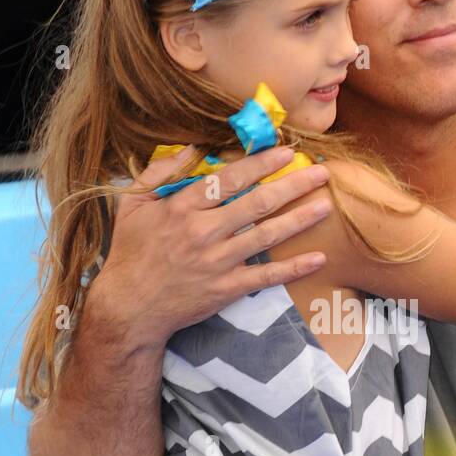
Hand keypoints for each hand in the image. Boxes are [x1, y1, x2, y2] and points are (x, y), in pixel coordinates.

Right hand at [91, 145, 333, 349]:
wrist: (129, 307)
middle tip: (321, 174)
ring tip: (326, 205)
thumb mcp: (132, 205)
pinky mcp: (227, 289)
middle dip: (293, 185)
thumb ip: (159, 173)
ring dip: (300, 219)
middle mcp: (204, 232)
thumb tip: (190, 148)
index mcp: (182, 208)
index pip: (229, 179)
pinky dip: (294, 268)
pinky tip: (318, 258)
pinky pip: (266, 276)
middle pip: (257, 203)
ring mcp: (218, 262)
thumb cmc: (130, 253)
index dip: (261, 164)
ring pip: (267, 235)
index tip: (285, 152)